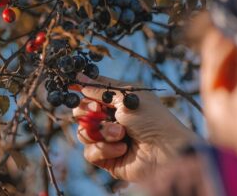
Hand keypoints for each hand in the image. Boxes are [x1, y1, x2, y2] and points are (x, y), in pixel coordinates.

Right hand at [73, 74, 197, 181]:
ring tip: (121, 134)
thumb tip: (78, 77)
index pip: (90, 93)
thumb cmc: (152, 119)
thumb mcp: (126, 97)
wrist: (165, 150)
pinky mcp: (106, 158)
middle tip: (99, 111)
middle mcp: (110, 119)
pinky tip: (122, 149)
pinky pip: (90, 152)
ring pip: (83, 132)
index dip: (82, 91)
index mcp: (116, 101)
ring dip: (101, 132)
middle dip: (88, 112)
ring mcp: (107, 139)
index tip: (71, 87)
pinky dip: (105, 149)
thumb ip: (100, 88)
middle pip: (80, 113)